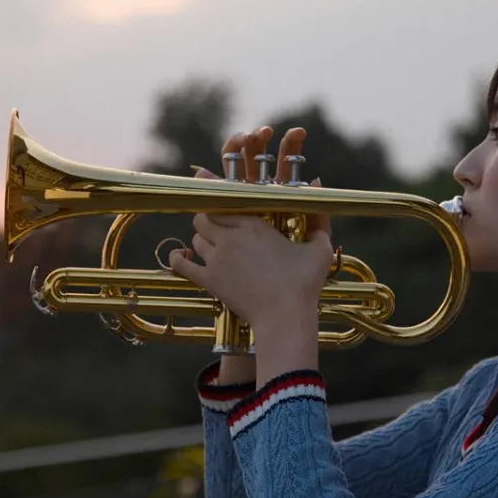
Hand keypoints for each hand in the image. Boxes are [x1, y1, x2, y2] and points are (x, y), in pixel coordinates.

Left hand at [171, 125, 332, 334]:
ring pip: (196, 238)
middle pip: (204, 216)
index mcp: (255, 224)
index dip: (215, 192)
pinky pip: (182, 264)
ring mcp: (217, 258)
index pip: (224, 200)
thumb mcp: (319, 249)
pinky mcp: (209, 280)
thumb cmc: (304, 284)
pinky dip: (178, 259)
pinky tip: (180, 256)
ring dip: (201, 238)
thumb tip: (318, 181)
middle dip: (208, 217)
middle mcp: (231, 237)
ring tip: (211, 244)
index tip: (205, 180)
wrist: (284, 317)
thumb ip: (318, 216)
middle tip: (217, 224)